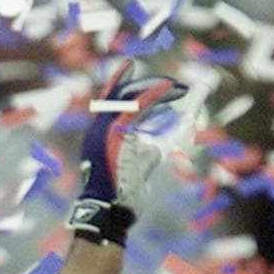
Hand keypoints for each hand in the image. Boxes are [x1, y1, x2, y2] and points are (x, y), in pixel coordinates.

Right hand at [70, 63, 204, 241]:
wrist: (110, 209)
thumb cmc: (123, 192)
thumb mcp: (139, 166)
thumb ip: (150, 152)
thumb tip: (164, 145)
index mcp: (99, 135)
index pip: (107, 101)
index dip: (117, 81)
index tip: (129, 64)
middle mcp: (98, 129)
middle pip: (119, 94)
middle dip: (142, 84)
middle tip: (167, 82)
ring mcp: (104, 130)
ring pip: (130, 97)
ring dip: (155, 89)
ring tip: (176, 87)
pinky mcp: (116, 134)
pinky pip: (138, 106)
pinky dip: (155, 95)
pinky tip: (170, 88)